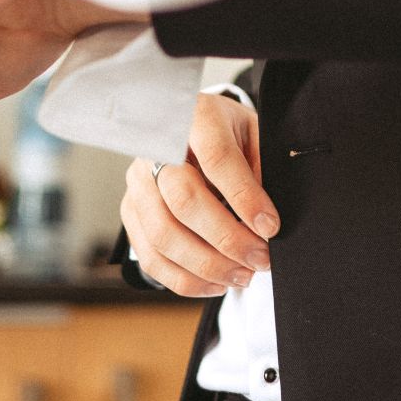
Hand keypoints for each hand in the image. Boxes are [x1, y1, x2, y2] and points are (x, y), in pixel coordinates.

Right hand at [121, 93, 279, 297]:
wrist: (185, 126)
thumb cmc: (225, 133)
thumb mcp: (251, 134)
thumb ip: (260, 168)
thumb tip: (267, 220)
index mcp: (195, 117)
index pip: (217, 158)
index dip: (244, 197)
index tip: (270, 226)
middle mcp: (156, 147)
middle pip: (185, 200)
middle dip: (227, 239)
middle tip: (260, 259)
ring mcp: (137, 180)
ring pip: (164, 235)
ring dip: (207, 265)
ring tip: (242, 275)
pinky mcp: (129, 209)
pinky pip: (151, 256)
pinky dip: (184, 279)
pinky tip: (215, 283)